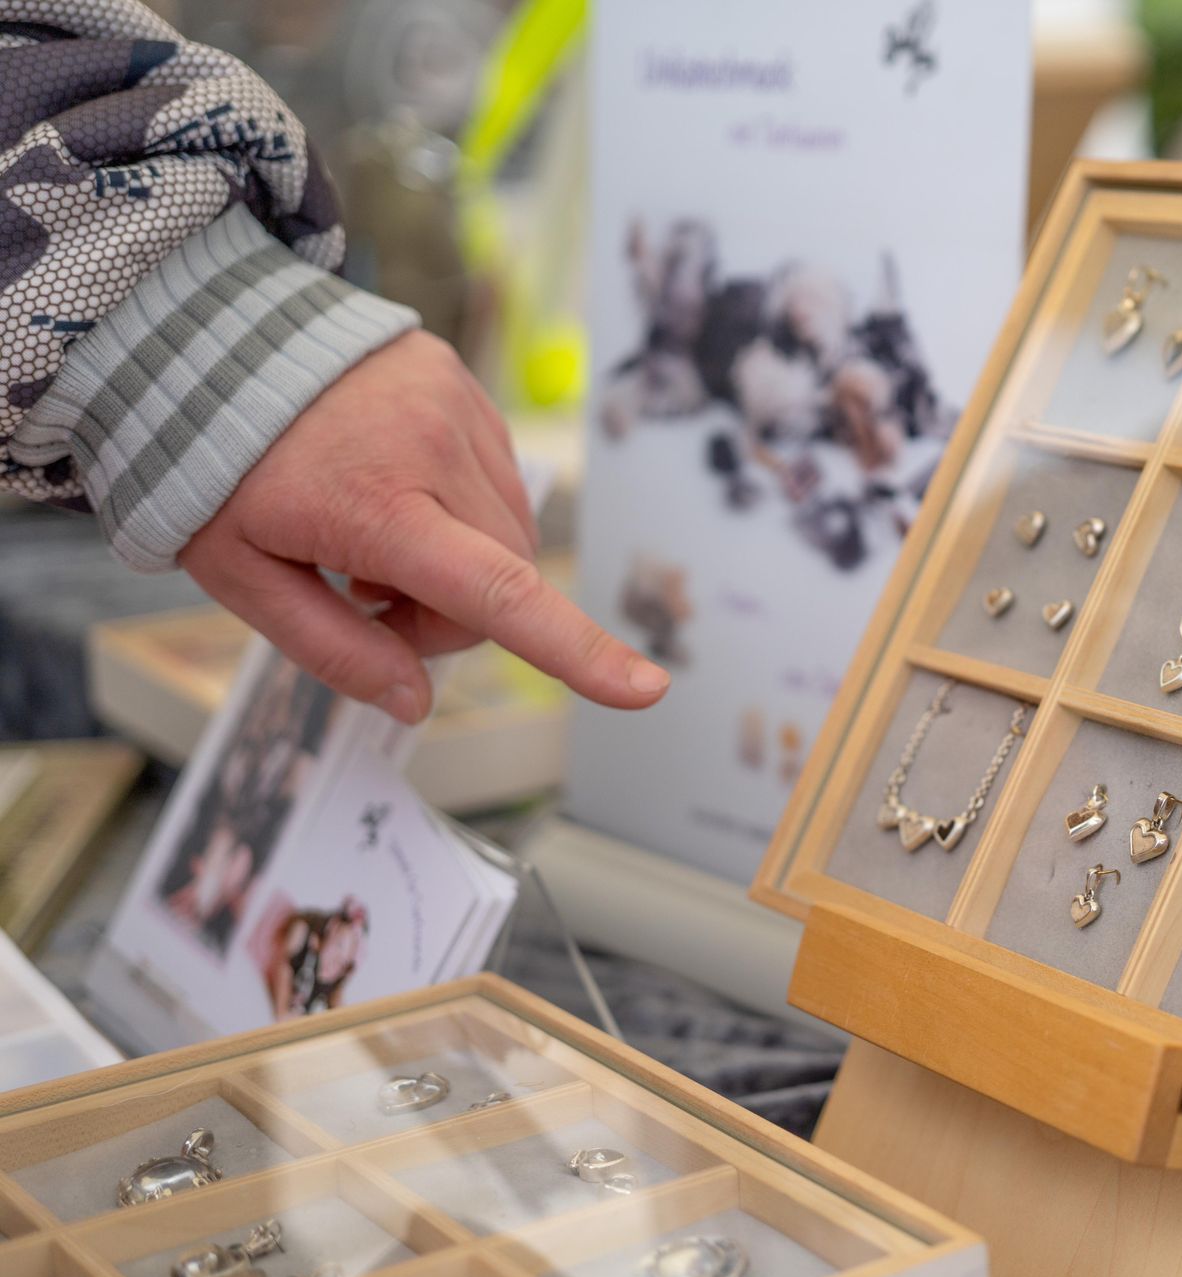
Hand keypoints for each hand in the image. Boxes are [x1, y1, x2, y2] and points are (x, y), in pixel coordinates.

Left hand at [180, 331, 668, 723]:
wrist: (205, 338)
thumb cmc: (217, 468)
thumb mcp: (243, 577)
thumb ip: (334, 650)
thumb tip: (416, 702)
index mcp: (379, 508)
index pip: (499, 595)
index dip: (578, 651)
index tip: (646, 690)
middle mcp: (436, 451)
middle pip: (506, 579)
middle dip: (453, 613)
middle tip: (367, 598)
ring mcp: (457, 409)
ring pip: (509, 532)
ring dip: (463, 560)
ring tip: (375, 536)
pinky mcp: (463, 386)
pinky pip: (495, 477)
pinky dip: (459, 507)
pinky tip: (393, 488)